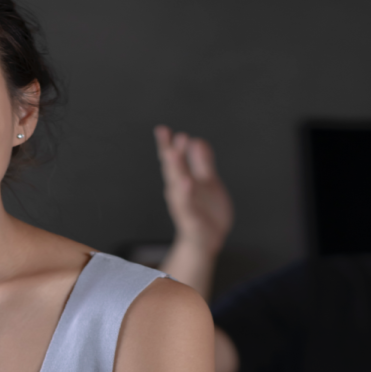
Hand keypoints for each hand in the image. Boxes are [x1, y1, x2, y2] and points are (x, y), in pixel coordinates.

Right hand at [153, 125, 233, 256]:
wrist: (207, 241)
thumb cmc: (205, 211)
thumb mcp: (207, 182)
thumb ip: (201, 162)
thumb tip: (195, 140)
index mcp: (182, 180)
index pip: (172, 159)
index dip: (167, 144)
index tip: (162, 129)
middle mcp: (178, 192)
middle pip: (171, 168)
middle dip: (168, 151)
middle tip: (163, 133)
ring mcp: (183, 205)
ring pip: (177, 185)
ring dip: (174, 168)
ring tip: (172, 153)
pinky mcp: (191, 220)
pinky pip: (187, 206)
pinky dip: (185, 194)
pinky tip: (186, 182)